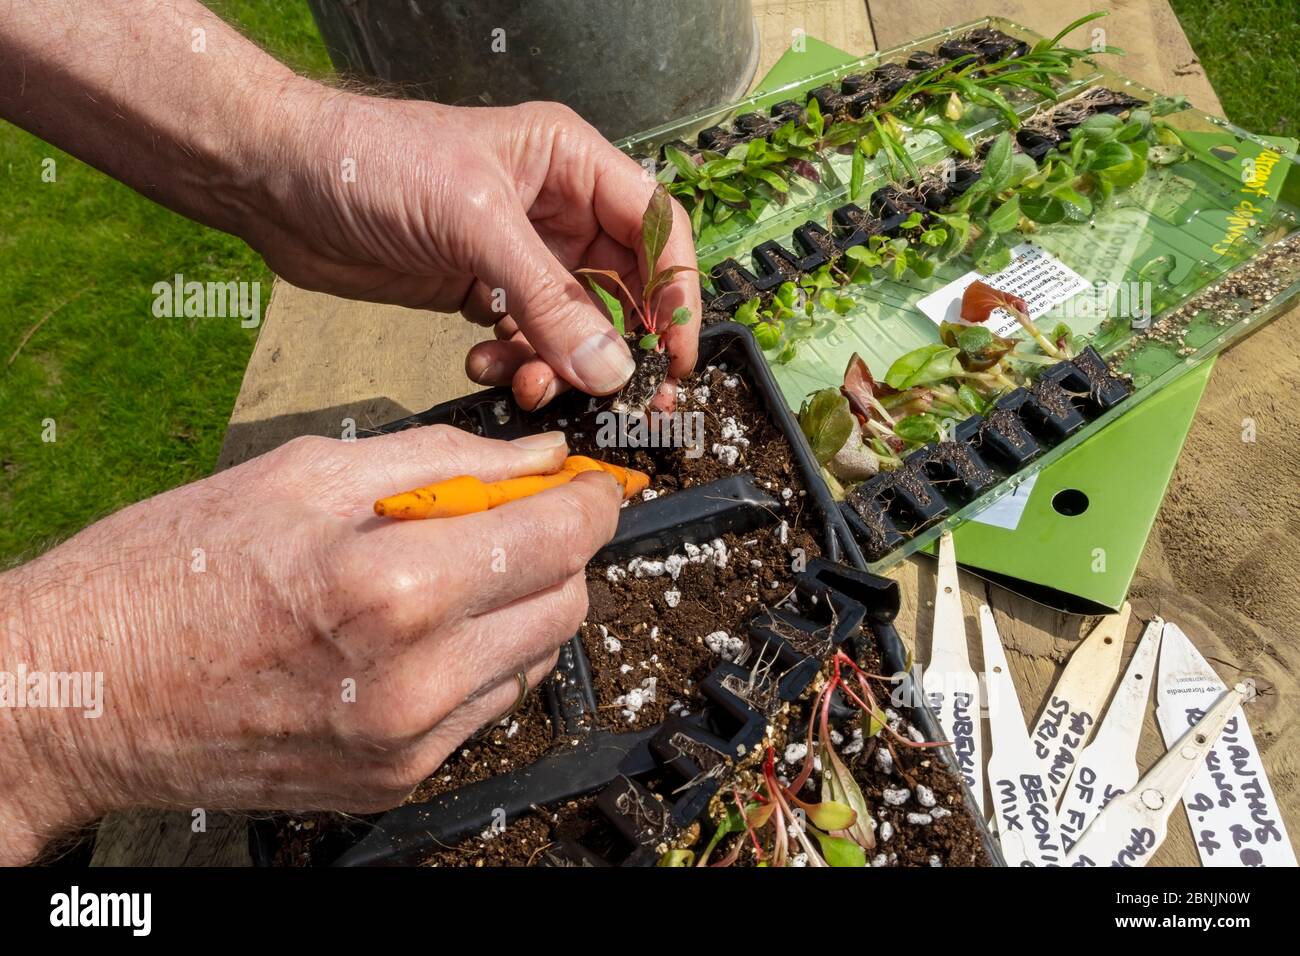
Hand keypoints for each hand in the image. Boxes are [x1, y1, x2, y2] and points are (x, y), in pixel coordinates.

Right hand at [0, 427, 620, 863]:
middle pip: (565, 604)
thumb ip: (443, 460)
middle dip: (559, 551)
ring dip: (520, 607)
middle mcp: (417, 679)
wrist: (85, 693)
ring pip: (534, 660)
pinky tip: (420, 630)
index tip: (593, 484)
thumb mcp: (306, 474)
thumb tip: (540, 457)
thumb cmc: (173, 572)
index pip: (558, 538)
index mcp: (395, 585)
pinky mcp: (394, 780)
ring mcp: (409, 743)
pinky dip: (479, 660)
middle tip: (514, 517)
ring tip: (450, 573)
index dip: (592, 502)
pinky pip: (484, 709)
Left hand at [254, 91, 700, 409]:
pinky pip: (526, 342)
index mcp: (569, 165)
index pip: (656, 229)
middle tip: (622, 399)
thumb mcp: (474, 225)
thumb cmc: (372, 162)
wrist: (279, 183)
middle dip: (620, 346)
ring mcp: (518, 255)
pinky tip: (485, 362)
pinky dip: (516, 364)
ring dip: (560, 363)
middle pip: (622, 289)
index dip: (676, 293)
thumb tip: (613, 368)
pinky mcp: (482, 292)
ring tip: (532, 381)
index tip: (677, 356)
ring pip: (574, 327)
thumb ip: (550, 300)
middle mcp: (554, 210)